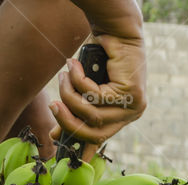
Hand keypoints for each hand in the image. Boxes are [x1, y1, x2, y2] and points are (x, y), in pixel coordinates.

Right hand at [50, 33, 145, 157]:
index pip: (101, 139)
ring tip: (62, 77)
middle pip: (95, 133)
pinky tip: (73, 65)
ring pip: (92, 115)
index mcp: (122, 116)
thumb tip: (55, 135)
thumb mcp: (85, 89)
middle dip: (68, 121)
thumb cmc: (100, 59)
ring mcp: (134, 106)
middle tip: (53, 105)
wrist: (117, 31)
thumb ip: (75, 110)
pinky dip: (79, 81)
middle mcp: (131, 114)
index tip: (59, 149)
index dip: (81, 146)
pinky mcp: (131, 93)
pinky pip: (95, 96)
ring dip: (70, 96)